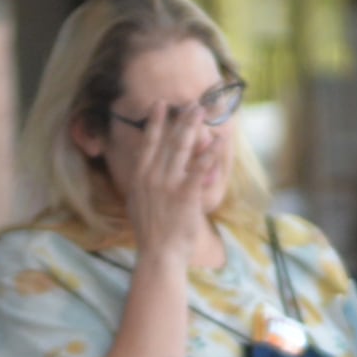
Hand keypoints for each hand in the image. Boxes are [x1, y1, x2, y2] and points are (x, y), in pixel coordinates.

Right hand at [118, 105, 217, 257]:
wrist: (159, 253)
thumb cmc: (151, 232)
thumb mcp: (137, 202)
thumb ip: (141, 181)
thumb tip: (142, 163)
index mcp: (140, 177)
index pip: (148, 143)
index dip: (155, 122)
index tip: (160, 105)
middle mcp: (152, 176)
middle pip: (168, 140)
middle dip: (180, 119)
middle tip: (192, 103)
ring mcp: (168, 184)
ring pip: (181, 148)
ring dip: (193, 126)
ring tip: (202, 110)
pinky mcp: (186, 195)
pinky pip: (201, 168)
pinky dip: (211, 152)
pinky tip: (220, 140)